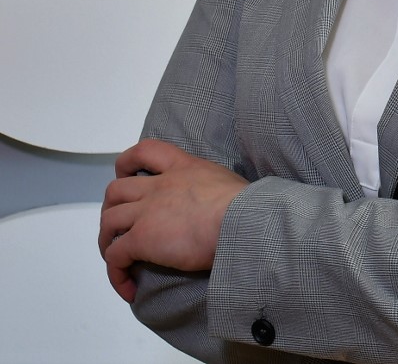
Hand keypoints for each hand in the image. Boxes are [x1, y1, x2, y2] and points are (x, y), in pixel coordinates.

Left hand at [98, 139, 248, 303]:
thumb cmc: (245, 203)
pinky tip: (130, 289)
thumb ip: (209, 187)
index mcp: (183, 167)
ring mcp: (147, 211)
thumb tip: (216, 203)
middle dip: (111, 209)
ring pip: (108, 222)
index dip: (127, 163)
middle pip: (116, 191)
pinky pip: (115, 258)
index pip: (145, 151)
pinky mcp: (141, 239)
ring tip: (120, 262)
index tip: (126, 177)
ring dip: (107, 242)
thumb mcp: (226, 181)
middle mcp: (160, 185)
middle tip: (121, 229)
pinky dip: (116, 275)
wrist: (241, 220)